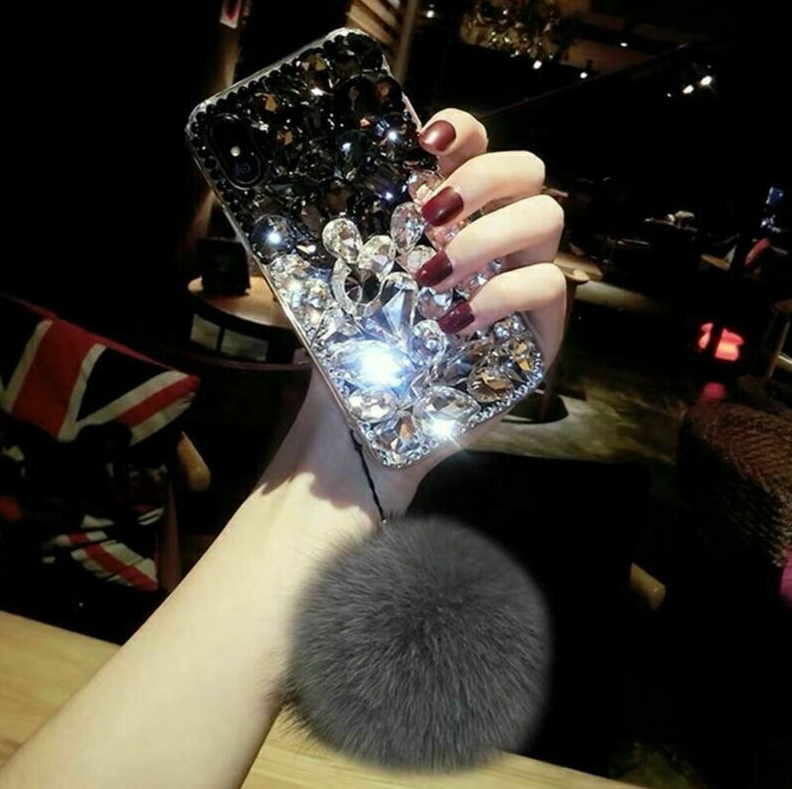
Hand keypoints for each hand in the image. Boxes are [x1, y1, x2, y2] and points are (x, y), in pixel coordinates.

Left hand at [269, 109, 565, 517]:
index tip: (425, 142)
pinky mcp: (538, 332)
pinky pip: (549, 288)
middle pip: (529, 171)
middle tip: (430, 216)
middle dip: (483, 178)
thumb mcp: (336, 285)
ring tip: (432, 274)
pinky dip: (501, 295)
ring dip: (487, 236)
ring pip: (546, 220)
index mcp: (450, 220)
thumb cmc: (350, 354)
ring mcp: (520, 283)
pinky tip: (455, 322)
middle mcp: (493, 240)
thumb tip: (292, 185)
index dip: (463, 129)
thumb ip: (340, 234)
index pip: (478, 146)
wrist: (361, 428)